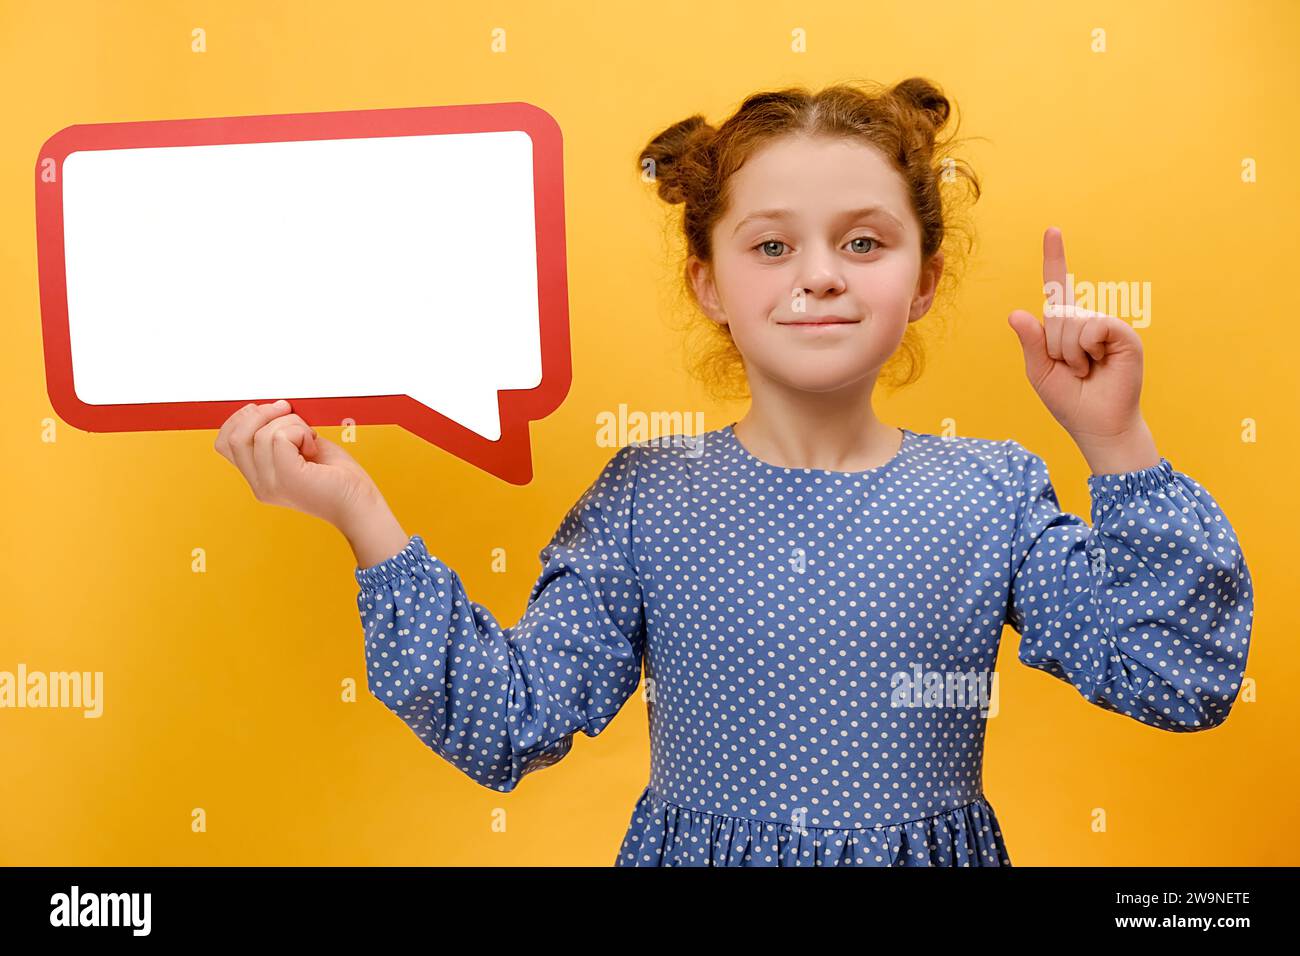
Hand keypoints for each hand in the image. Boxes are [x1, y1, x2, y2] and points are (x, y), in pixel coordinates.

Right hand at [214, 400, 382, 530]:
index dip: (241, 418)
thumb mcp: (299, 449)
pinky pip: (279, 437)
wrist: (359, 503)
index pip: (224, 442)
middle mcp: (260, 485)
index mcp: (258, 478)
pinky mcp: (288, 478)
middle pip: (235, 436)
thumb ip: (277, 435)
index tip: (270, 412)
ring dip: (291, 423)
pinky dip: (300, 431)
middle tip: (290, 413)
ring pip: (261, 434)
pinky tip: (313, 445)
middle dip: (262, 414)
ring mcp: (271, 484)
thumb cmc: (337, 476)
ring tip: (310, 439)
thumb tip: (268, 408)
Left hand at [1008, 227, 1147, 445]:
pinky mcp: (1123, 334)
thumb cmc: (1070, 400)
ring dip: (1071, 353)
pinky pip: (1093, 326)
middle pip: (1056, 313)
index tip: (1052, 231)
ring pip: (1072, 322)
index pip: (1058, 287)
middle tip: (1073, 370)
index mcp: (1064, 327)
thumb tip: (1016, 313)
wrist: (1098, 425)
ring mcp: (1106, 325)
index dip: (1055, 259)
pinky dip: (1088, 349)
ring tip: (1087, 370)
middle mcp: (1086, 320)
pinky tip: (1100, 364)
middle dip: (1055, 347)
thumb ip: (1031, 342)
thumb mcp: (1040, 371)